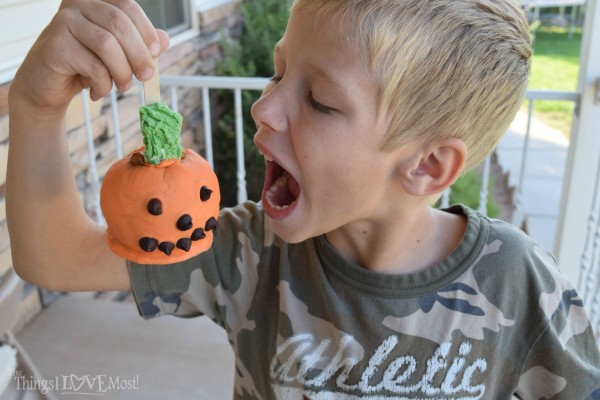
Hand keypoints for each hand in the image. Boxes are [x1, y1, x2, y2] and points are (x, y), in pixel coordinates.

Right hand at [11, 0, 169, 112]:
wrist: (47, 87)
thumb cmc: (84, 66)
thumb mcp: (117, 54)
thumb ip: (140, 44)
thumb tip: (165, 39)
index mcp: (94, 1)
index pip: (127, 5)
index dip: (146, 30)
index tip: (157, 53)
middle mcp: (76, 5)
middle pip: (118, 24)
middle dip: (139, 54)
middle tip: (146, 77)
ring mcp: (62, 22)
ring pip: (107, 44)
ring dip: (122, 72)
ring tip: (122, 87)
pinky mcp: (55, 46)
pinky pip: (92, 65)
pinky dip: (103, 84)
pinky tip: (98, 92)